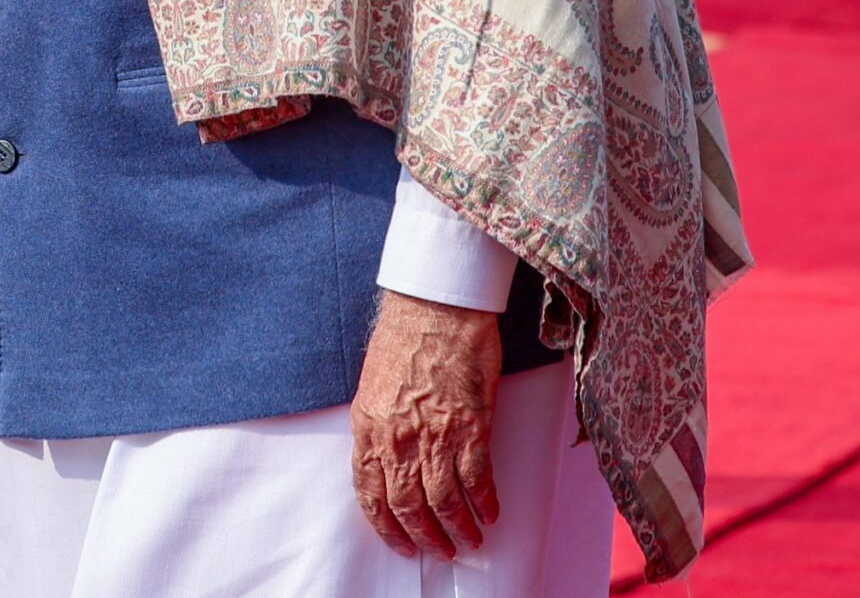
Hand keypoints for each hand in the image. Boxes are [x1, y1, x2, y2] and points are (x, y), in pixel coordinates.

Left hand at [350, 292, 501, 559]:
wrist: (435, 308)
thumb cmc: (405, 338)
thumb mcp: (374, 385)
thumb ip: (379, 425)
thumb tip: (388, 458)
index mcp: (368, 425)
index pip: (369, 490)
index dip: (385, 523)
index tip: (399, 541)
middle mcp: (397, 437)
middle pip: (407, 504)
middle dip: (423, 535)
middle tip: (438, 550)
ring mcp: (434, 434)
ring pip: (443, 500)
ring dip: (458, 527)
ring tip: (468, 540)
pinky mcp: (470, 427)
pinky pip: (477, 479)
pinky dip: (485, 502)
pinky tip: (490, 513)